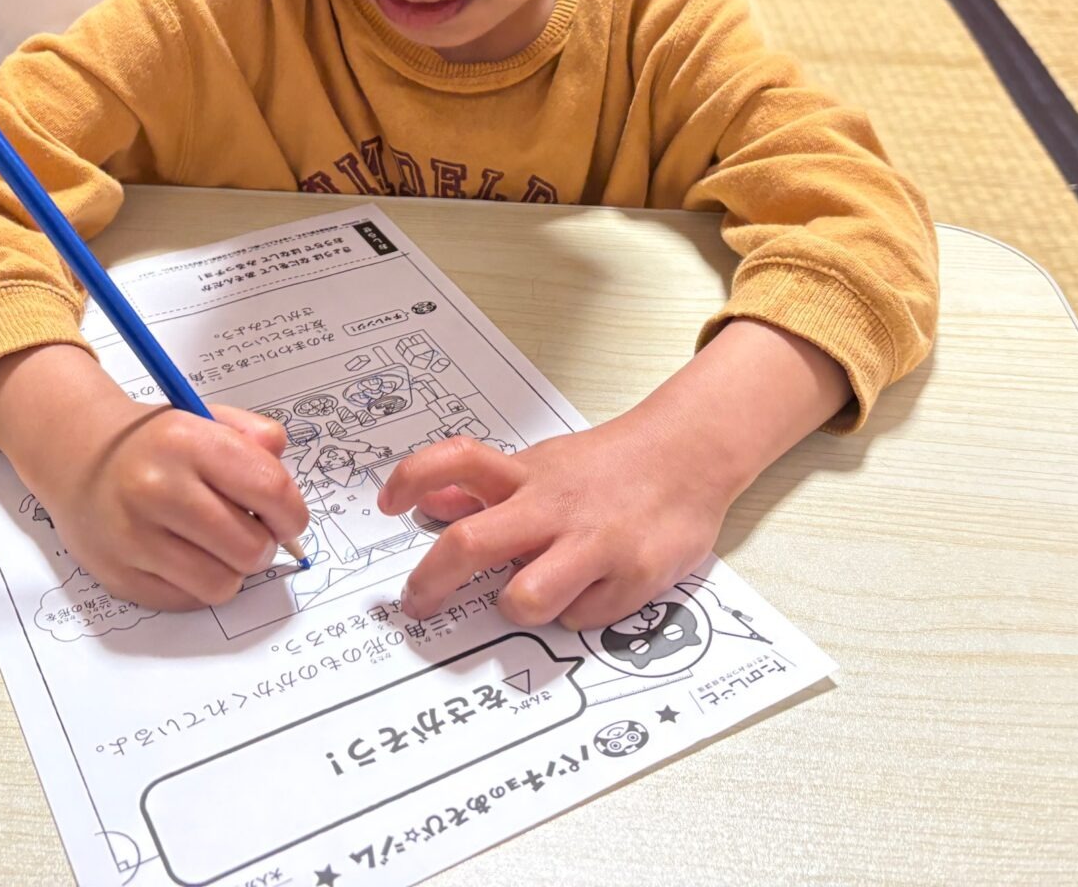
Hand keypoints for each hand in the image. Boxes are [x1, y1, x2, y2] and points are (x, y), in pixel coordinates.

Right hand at [0, 345, 309, 611]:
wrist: (76, 457)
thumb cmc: (154, 442)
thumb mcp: (204, 418)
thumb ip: (254, 437)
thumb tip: (285, 480)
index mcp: (186, 442)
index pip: (270, 490)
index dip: (292, 513)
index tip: (288, 518)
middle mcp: (157, 489)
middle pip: (250, 547)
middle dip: (263, 545)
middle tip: (250, 532)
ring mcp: (134, 537)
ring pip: (222, 583)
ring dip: (231, 570)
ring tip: (217, 545)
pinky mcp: (120, 575)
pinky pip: (188, 600)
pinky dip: (197, 585)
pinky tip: (184, 556)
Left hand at [379, 320, 848, 630]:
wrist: (690, 457)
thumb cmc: (610, 467)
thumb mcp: (543, 464)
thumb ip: (487, 485)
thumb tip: (430, 500)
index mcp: (528, 476)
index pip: (458, 461)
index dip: (412, 479)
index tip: (387, 503)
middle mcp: (553, 508)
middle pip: (471, 543)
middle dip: (431, 582)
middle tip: (418, 603)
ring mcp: (593, 545)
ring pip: (524, 599)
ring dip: (516, 607)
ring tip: (528, 597)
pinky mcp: (631, 579)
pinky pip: (579, 620)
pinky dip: (576, 614)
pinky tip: (590, 591)